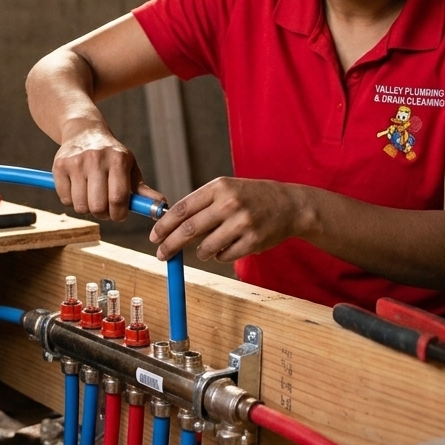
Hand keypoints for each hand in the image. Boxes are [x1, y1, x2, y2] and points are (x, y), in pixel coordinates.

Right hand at [53, 124, 164, 220]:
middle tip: (105, 208)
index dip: (119, 214)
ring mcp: (75, 162)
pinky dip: (72, 201)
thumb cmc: (111, 155)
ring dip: (87, 209)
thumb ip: (143, 191)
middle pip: (98, 206)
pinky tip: (78, 189)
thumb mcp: (129, 167)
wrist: (84, 131)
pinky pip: (65, 200)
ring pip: (80, 206)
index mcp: (118, 159)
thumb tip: (162, 207)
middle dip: (103, 214)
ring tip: (92, 197)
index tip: (119, 214)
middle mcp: (96, 158)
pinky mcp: (59, 166)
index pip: (118, 198)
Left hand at [148, 177, 305, 261]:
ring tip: (204, 249)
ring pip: (205, 247)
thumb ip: (201, 203)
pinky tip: (226, 248)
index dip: (164, 225)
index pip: (182, 209)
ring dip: (199, 252)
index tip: (154, 236)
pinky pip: (223, 256)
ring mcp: (242, 223)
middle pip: (189, 230)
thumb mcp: (227, 189)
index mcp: (219, 187)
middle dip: (170, 245)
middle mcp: (229, 203)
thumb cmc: (251, 197)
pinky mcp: (253, 241)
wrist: (290, 205)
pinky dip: (218, 256)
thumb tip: (169, 224)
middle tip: (161, 255)